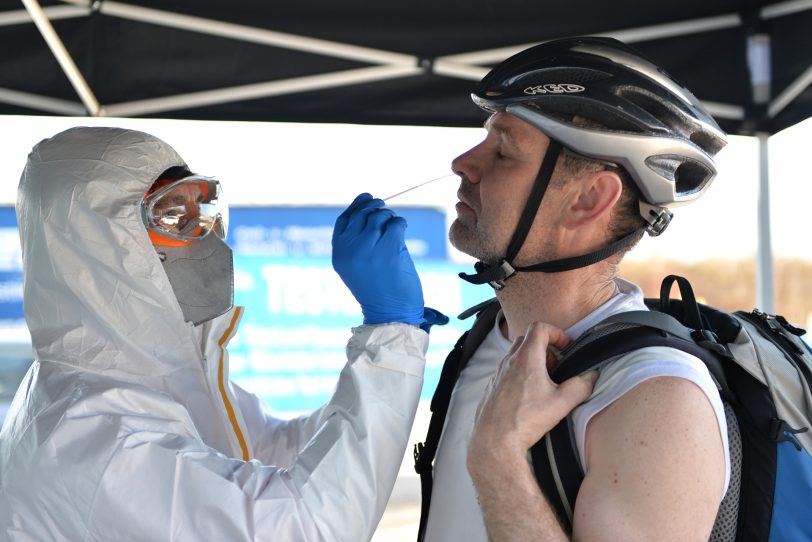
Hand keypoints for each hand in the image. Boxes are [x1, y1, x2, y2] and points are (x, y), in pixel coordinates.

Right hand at [332, 193, 424, 324]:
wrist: (391, 314)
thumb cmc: (377, 290)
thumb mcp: (355, 267)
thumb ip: (355, 242)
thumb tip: (369, 208)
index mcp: (339, 253)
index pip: (344, 219)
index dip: (357, 205)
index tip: (368, 198)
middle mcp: (350, 250)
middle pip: (363, 214)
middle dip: (377, 208)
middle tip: (387, 213)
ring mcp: (369, 250)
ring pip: (380, 216)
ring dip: (390, 217)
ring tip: (395, 228)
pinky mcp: (389, 251)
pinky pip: (396, 223)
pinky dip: (400, 223)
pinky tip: (402, 230)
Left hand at [469, 323, 596, 461]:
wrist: (495, 441)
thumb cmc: (525, 420)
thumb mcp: (561, 403)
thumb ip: (581, 386)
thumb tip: (591, 377)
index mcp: (526, 358)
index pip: (539, 328)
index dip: (556, 333)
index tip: (566, 347)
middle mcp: (508, 362)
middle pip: (526, 339)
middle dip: (545, 347)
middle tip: (556, 365)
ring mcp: (497, 374)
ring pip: (515, 355)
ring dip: (532, 361)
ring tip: (544, 382)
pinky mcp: (492, 387)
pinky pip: (507, 371)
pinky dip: (520, 374)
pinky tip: (528, 395)